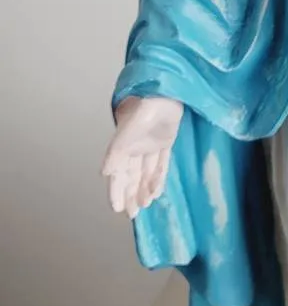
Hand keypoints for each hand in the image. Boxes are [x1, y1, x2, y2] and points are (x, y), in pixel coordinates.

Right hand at [101, 96, 183, 218]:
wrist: (164, 92)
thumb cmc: (143, 108)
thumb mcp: (127, 131)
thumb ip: (116, 151)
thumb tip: (104, 173)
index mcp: (123, 146)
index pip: (118, 173)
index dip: (116, 190)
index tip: (116, 208)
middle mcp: (136, 148)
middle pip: (131, 176)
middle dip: (130, 194)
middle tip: (131, 214)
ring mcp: (151, 146)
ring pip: (146, 173)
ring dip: (144, 189)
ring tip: (144, 205)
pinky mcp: (166, 142)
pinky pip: (161, 164)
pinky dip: (158, 178)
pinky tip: (157, 192)